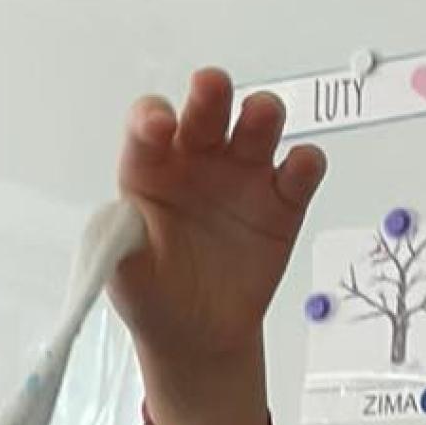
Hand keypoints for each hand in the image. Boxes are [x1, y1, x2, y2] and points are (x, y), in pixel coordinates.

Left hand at [108, 67, 325, 390]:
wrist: (198, 337)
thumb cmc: (155, 295)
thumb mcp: (125, 277)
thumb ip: (120, 246)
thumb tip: (122, 222)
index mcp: (152, 168)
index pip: (149, 127)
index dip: (152, 119)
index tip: (158, 127)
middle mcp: (198, 160)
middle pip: (207, 110)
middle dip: (210, 94)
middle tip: (210, 87)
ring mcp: (242, 175)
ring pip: (257, 125)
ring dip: (261, 113)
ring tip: (259, 117)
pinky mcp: (282, 201)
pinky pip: (300, 171)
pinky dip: (305, 162)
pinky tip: (299, 168)